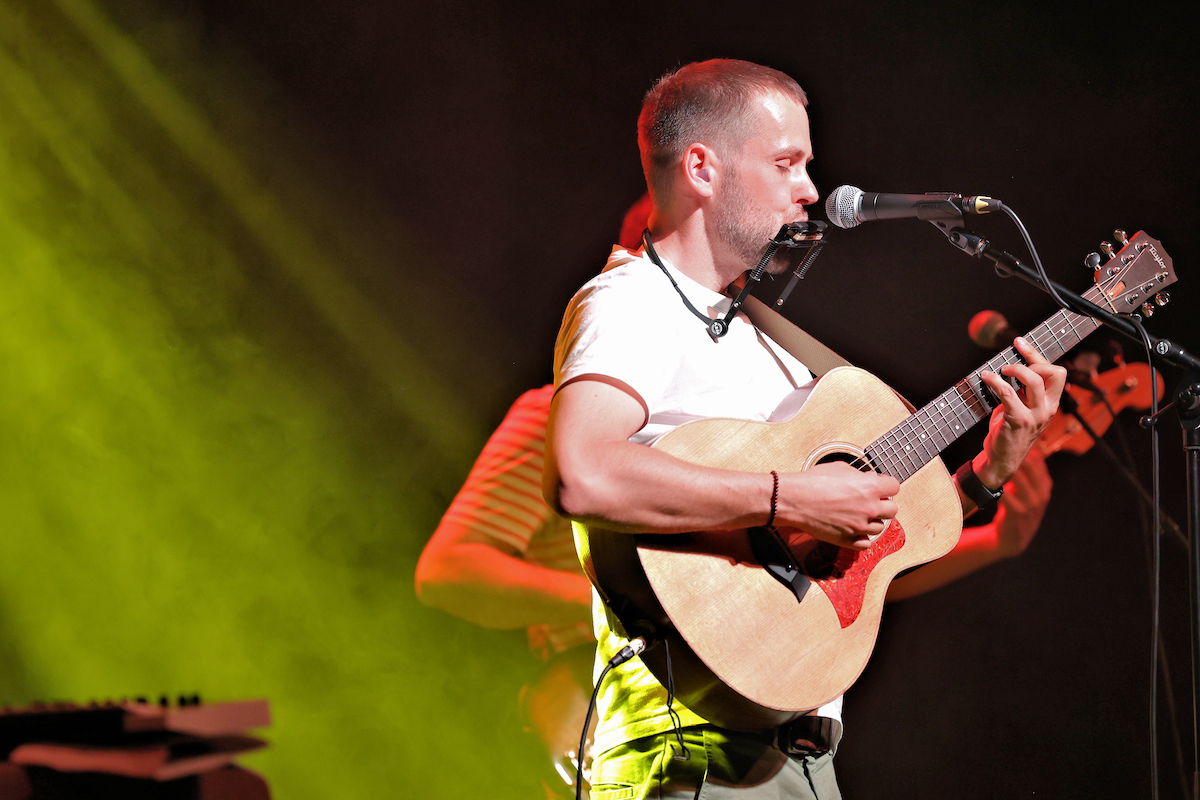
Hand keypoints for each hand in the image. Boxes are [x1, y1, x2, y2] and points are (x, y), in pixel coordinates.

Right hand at [776, 461, 900, 550]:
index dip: (886, 486)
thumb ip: (860, 475)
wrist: (794, 499)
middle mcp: (869, 508)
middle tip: (871, 501)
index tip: (880, 486)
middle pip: (892, 510)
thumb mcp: (840, 468)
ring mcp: (860, 526)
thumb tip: (870, 479)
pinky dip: (862, 537)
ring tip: (858, 514)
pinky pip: (866, 543)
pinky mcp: (848, 540)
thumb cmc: (813, 481)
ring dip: (872, 520)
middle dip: (883, 504)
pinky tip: (854, 529)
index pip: (894, 487)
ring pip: (880, 527)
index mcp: (870, 487)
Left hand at [975, 337, 1066, 487]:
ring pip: (1034, 381)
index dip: (1037, 355)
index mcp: (1050, 403)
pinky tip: (986, 377)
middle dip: (1031, 360)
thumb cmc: (1009, 430)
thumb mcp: (1021, 407)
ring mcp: (1035, 416)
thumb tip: (1012, 365)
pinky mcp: (1018, 421)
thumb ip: (1023, 390)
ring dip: (1015, 370)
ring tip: (1000, 371)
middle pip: (1052, 372)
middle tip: (1010, 362)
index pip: (1056, 372)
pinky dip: (996, 381)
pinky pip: (1009, 394)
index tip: (1020, 342)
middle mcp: (1048, 408)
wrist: (1002, 458)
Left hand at [994, 449, 1052, 557]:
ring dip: (1005, 469)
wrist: (1012, 539)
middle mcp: (1042, 493)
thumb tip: (1015, 446)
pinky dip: (998, 488)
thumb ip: (1024, 472)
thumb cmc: (1016, 508)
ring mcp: (1032, 504)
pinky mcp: (1019, 514)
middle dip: (1015, 454)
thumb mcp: (1025, 489)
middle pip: (1031, 465)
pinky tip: (988, 482)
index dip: (1025, 447)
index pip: (1039, 459)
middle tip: (999, 444)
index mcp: (1044, 484)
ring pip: (1020, 479)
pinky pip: (1007, 497)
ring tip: (992, 459)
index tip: (1010, 437)